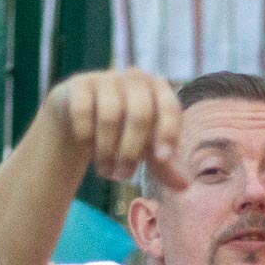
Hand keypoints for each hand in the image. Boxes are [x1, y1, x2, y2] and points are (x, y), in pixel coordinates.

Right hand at [48, 69, 186, 189]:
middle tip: (123, 176)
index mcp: (159, 91)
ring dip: (107, 150)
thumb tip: (184, 186)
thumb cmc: (123, 131)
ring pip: (110, 116)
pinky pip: (84, 110)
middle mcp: (135, 79)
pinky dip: (86, 135)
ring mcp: (107, 78)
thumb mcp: (145, 148)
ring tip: (106, 171)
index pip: (171, 108)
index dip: (168, 133)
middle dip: (131, 152)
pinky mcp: (80, 83)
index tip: (162, 159)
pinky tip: (87, 148)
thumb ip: (163, 165)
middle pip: (140, 115)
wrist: (81, 114)